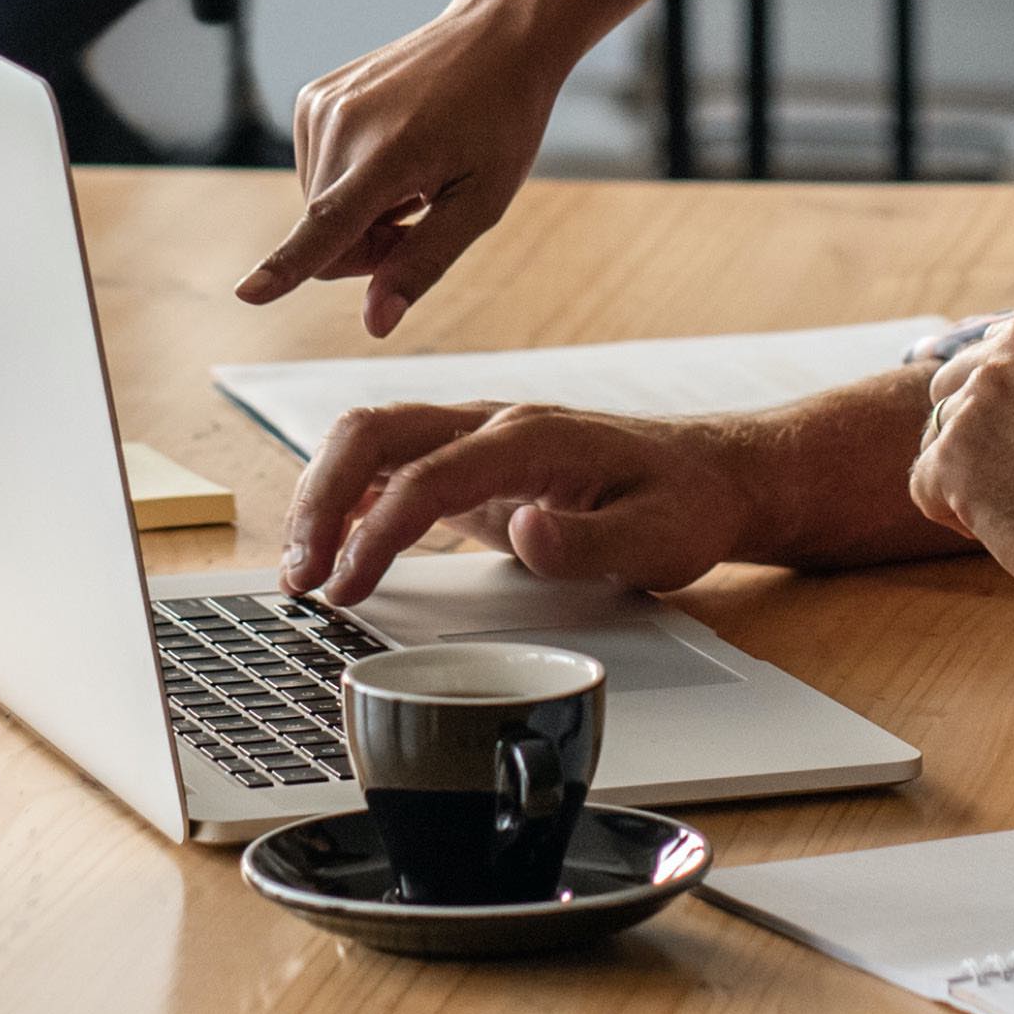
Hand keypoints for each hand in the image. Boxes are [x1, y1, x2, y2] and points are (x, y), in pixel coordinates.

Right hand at [240, 0, 569, 332]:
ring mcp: (321, 106)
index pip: (327, 225)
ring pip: (317, 208)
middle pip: (325, 238)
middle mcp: (343, 124)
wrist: (498, 34)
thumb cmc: (502, 119)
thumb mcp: (483, 200)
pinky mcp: (313, 97)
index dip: (286, 267)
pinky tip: (393, 147)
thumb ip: (423, 262)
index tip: (247, 293)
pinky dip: (350, 177)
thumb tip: (375, 323)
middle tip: (425, 209)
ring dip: (360, 210)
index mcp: (390, 153)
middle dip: (369, 244)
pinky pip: (316, 171)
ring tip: (414, 172)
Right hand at [281, 399, 766, 603]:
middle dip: (321, 498)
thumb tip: (525, 532)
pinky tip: (332, 543)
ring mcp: (481, 437)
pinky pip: (392, 462)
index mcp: (533, 439)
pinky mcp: (475, 463)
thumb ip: (590, 541)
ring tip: (302, 570)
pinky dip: (349, 496)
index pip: (428, 475)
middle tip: (299, 578)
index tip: (346, 589)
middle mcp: (496, 424)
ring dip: (324, 496)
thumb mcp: (660, 538)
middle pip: (377, 432)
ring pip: (373, 439)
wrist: (714, 474)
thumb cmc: (688, 505)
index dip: (376, 532)